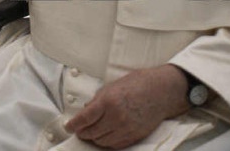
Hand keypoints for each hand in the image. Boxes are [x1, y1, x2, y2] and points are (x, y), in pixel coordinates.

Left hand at [64, 65, 189, 148]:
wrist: (161, 91)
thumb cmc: (137, 84)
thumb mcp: (112, 86)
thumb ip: (97, 100)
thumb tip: (85, 112)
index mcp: (108, 101)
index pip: (84, 119)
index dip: (73, 125)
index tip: (68, 127)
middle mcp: (116, 117)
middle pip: (91, 132)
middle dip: (82, 132)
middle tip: (78, 130)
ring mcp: (126, 128)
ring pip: (102, 142)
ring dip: (94, 138)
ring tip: (91, 133)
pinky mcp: (134, 136)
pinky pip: (115, 145)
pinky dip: (106, 143)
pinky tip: (104, 137)